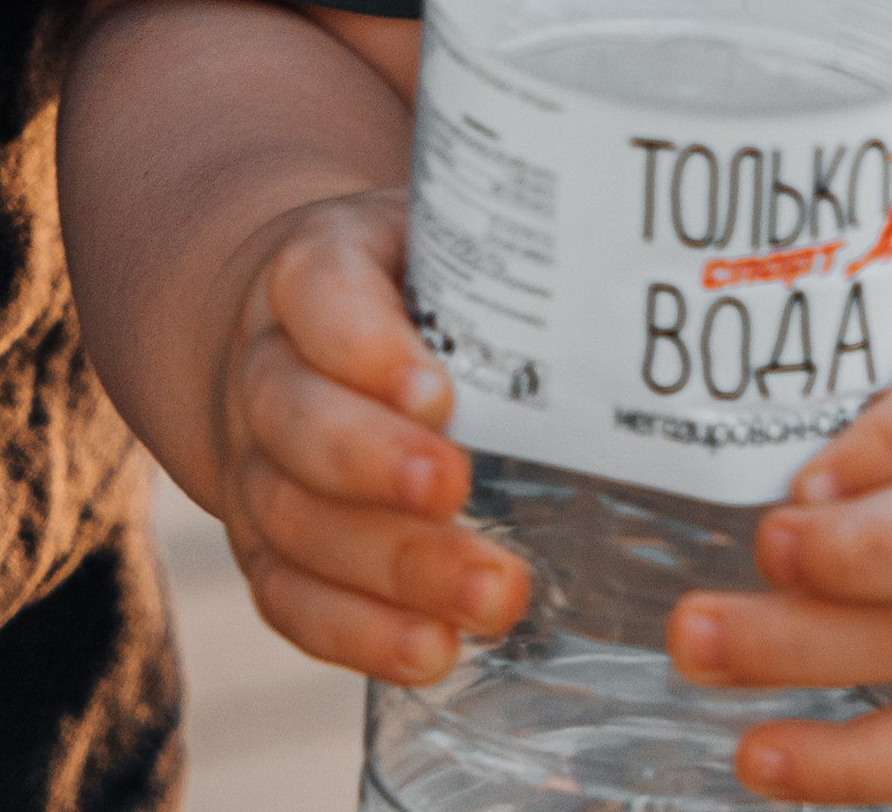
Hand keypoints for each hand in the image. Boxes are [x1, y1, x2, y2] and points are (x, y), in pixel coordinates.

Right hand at [209, 189, 530, 681]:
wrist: (291, 332)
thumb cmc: (403, 284)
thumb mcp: (440, 241)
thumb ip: (506, 254)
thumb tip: (637, 273)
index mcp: (309, 268)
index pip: (321, 293)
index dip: (368, 346)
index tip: (440, 392)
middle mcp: (266, 367)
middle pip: (296, 417)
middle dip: (377, 464)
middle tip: (460, 490)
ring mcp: (254, 465)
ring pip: (293, 519)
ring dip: (389, 567)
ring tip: (490, 596)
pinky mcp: (263, 547)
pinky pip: (290, 599)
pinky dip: (358, 634)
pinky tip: (432, 651)